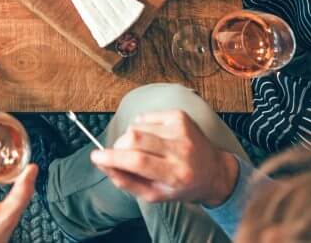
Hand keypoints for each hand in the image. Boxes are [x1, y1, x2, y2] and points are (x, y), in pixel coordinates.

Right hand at [90, 110, 238, 206]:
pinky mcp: (180, 115)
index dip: (112, 157)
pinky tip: (153, 138)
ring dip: (131, 138)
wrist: (214, 171)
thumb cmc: (181, 186)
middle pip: (134, 138)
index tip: (96, 156)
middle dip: (118, 147)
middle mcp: (181, 149)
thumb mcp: (154, 195)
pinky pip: (145, 116)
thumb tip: (102, 164)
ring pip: (137, 126)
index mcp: (176, 174)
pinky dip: (141, 127)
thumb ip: (126, 181)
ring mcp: (181, 129)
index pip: (137, 161)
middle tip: (119, 155)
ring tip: (145, 149)